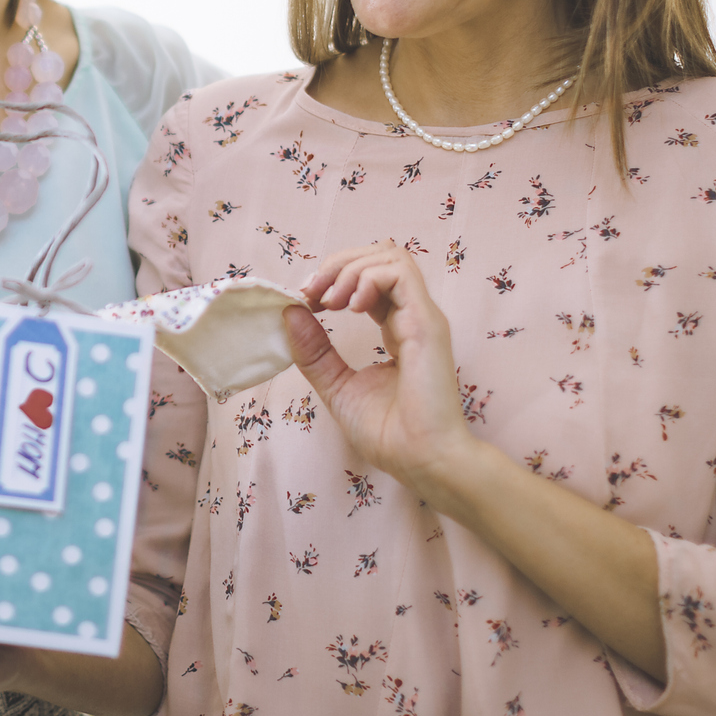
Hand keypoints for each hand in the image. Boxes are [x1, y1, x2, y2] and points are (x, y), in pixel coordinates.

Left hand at [285, 243, 473, 491]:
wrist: (422, 460)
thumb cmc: (390, 432)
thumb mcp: (337, 385)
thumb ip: (315, 351)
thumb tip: (289, 313)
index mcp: (396, 329)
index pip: (367, 280)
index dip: (332, 280)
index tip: (304, 301)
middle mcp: (411, 316)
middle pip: (379, 256)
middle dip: (336, 265)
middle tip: (310, 292)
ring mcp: (422, 317)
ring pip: (391, 255)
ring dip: (350, 268)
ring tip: (330, 301)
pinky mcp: (427, 322)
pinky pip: (400, 272)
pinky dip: (367, 278)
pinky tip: (350, 305)